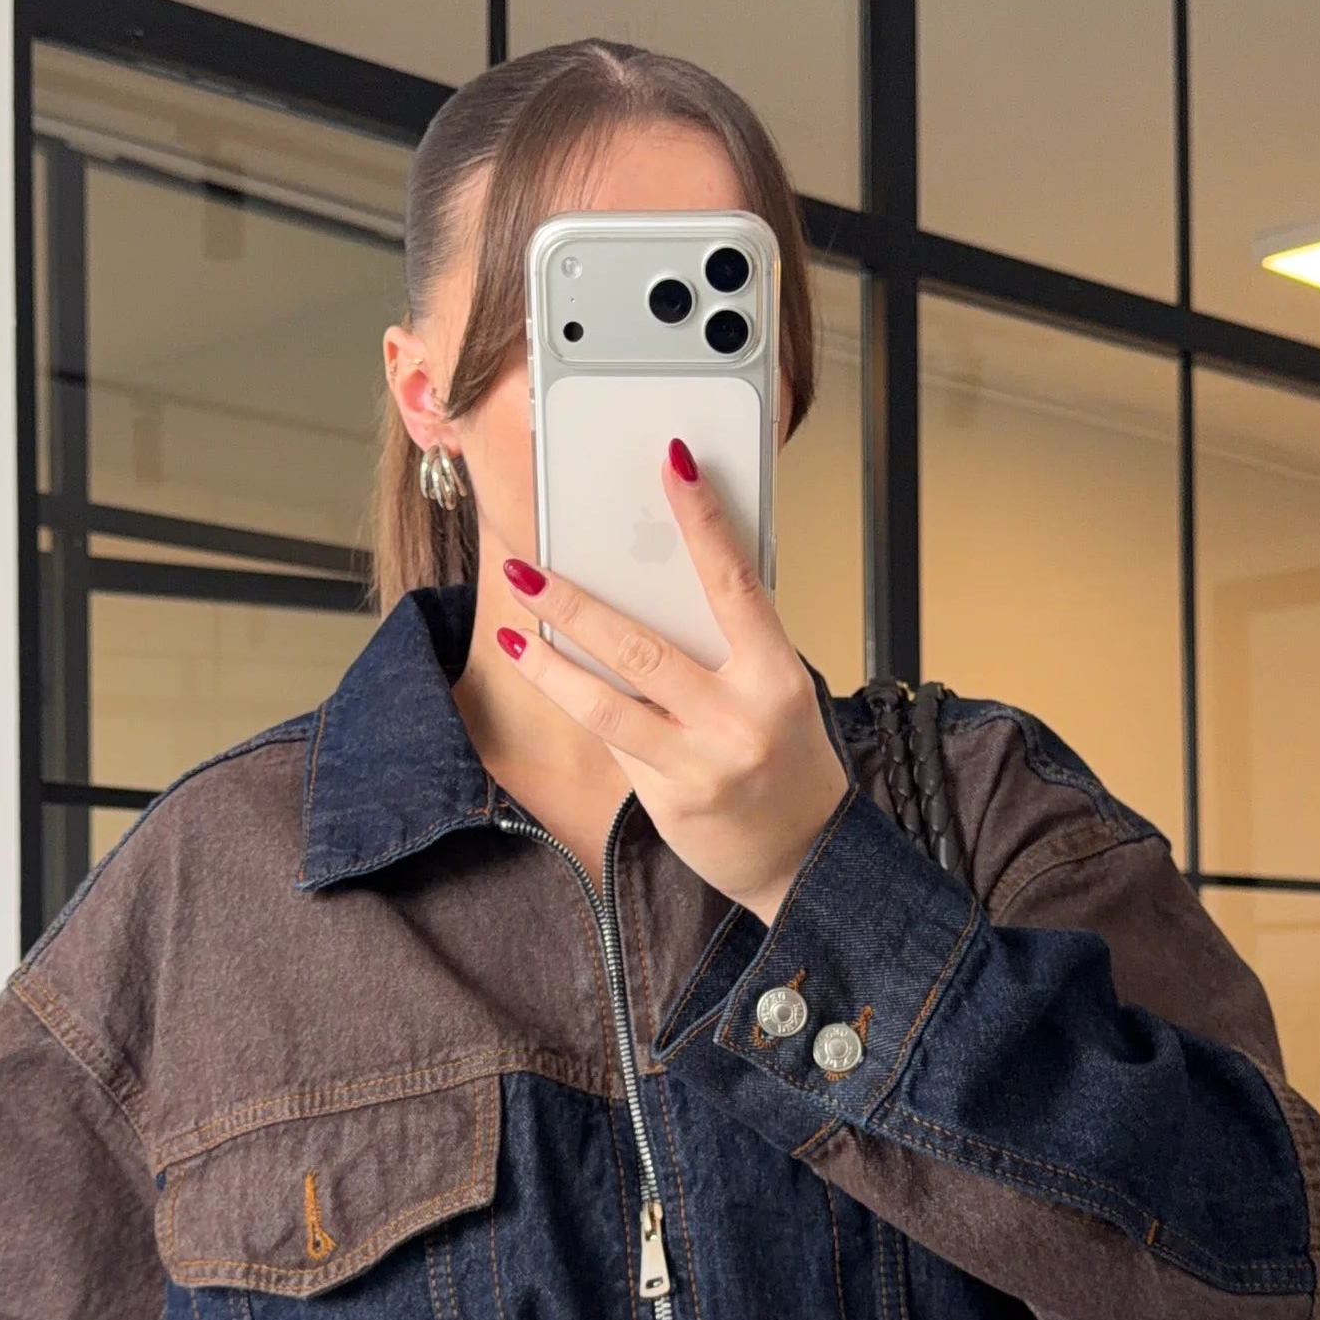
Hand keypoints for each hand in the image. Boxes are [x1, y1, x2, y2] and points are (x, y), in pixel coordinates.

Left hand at [495, 441, 847, 922]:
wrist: (805, 858)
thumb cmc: (786, 760)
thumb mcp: (775, 693)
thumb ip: (725, 649)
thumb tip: (652, 589)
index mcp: (777, 676)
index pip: (735, 583)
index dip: (703, 519)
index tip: (673, 462)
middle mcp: (741, 718)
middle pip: (642, 646)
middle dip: (574, 603)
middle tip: (527, 566)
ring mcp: (702, 762)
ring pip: (608, 701)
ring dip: (550, 661)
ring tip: (513, 629)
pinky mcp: (670, 798)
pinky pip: (613, 740)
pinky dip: (580, 705)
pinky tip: (549, 676)